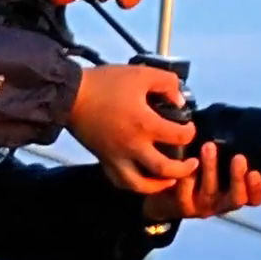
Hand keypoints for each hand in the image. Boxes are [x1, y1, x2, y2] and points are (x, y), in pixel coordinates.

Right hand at [68, 62, 198, 193]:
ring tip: (170, 179)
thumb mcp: (142, 74)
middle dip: (184, 169)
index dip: (191, 133)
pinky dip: (134, 184)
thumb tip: (179, 101)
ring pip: (140, 184)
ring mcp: (116, 156)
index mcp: (144, 124)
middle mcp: (132, 146)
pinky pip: (119, 181)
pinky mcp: (103, 159)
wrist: (69, 94)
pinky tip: (143, 179)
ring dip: (159, 185)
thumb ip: (167, 84)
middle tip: (192, 163)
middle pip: (165, 169)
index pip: (179, 137)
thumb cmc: (104, 84)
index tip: (190, 128)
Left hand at [148, 145, 260, 221]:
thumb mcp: (219, 162)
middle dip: (238, 178)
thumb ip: (229, 150)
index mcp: (236, 194)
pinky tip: (186, 161)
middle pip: (237, 198)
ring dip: (211, 169)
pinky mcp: (184, 207)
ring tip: (209, 146)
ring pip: (211, 191)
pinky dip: (187, 178)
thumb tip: (234, 123)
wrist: (167, 191)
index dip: (256, 188)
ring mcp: (203, 207)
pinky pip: (186, 194)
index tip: (255, 172)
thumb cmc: (199, 168)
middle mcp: (223, 204)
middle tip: (239, 157)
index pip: (254, 199)